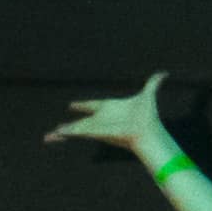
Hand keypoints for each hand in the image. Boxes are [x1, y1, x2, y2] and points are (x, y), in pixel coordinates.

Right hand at [49, 73, 170, 159]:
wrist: (145, 130)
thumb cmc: (147, 116)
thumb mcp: (148, 94)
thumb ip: (154, 83)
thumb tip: (164, 73)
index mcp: (109, 108)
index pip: (92, 105)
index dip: (83, 105)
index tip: (72, 105)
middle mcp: (100, 118)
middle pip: (80, 121)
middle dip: (68, 124)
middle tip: (57, 127)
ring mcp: (95, 126)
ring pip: (73, 129)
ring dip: (60, 133)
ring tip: (47, 137)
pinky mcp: (92, 132)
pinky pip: (73, 132)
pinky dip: (62, 134)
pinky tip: (51, 136)